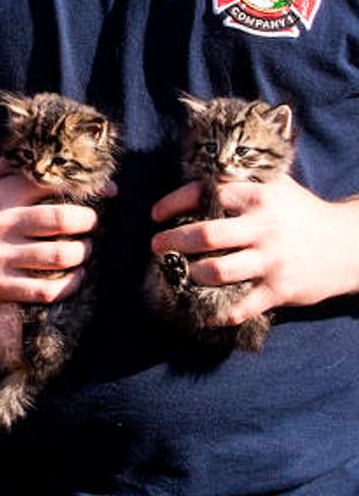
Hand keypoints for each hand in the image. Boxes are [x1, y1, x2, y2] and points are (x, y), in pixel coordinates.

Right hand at [0, 158, 114, 321]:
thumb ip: (16, 164)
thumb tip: (57, 144)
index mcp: (0, 194)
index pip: (54, 183)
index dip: (89, 186)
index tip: (108, 191)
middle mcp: (0, 224)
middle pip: (63, 220)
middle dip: (89, 222)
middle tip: (92, 224)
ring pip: (60, 256)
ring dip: (83, 253)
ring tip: (84, 249)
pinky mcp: (0, 287)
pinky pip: (46, 290)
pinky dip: (70, 284)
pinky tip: (75, 276)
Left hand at [151, 174, 358, 323]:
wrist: (349, 243)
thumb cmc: (299, 213)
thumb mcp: (275, 187)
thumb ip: (238, 183)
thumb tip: (190, 184)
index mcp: (258, 196)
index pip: (205, 194)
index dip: (173, 203)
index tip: (156, 215)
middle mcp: (264, 226)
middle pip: (206, 235)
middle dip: (172, 242)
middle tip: (156, 246)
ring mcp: (273, 259)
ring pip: (218, 271)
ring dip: (192, 274)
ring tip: (182, 272)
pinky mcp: (281, 288)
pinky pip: (242, 305)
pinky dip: (220, 312)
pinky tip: (206, 311)